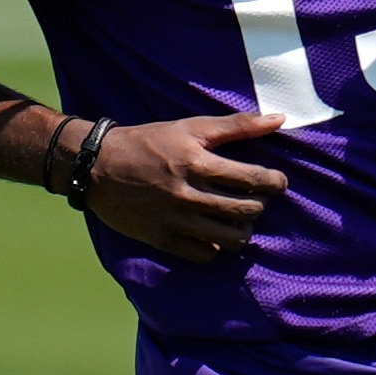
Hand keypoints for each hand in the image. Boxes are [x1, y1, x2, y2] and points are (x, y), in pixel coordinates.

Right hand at [70, 110, 291, 264]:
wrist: (96, 167)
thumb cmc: (148, 142)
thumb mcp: (190, 127)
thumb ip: (236, 125)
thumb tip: (279, 119)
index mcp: (197, 163)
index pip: (252, 179)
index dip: (274, 182)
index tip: (278, 181)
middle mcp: (188, 194)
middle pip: (246, 210)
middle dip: (260, 205)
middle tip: (257, 198)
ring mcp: (175, 221)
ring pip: (231, 239)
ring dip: (243, 229)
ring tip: (239, 218)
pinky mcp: (164, 240)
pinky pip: (205, 255)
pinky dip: (216, 247)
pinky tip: (213, 233)